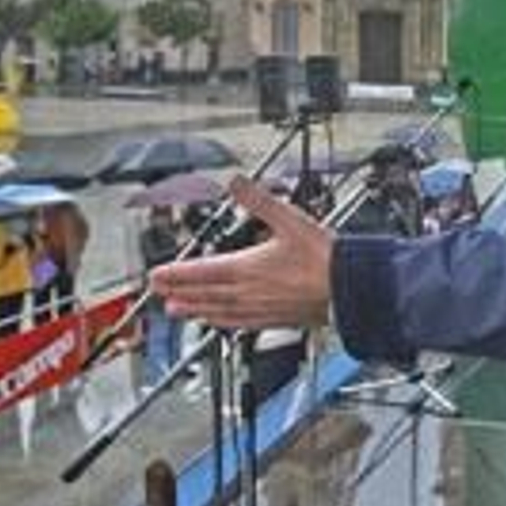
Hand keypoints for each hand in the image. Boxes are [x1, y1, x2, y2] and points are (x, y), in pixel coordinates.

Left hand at [150, 176, 333, 328]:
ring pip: (217, 311)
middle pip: (204, 293)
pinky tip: (216, 321)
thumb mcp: (290, 219)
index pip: (202, 271)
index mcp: (248, 268)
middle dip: (179, 291)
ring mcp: (260, 309)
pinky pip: (237, 323)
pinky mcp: (274, 319)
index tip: (156, 275)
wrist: (350, 289)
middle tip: (156, 293)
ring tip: (176, 310)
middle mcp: (248, 292)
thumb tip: (236, 182)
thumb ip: (259, 200)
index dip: (177, 273)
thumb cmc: (324, 258)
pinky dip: (219, 322)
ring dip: (194, 309)